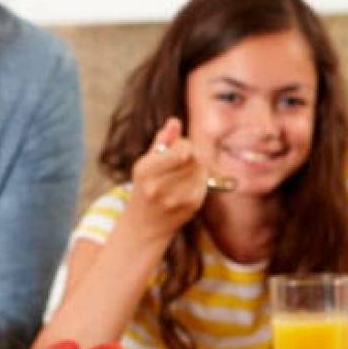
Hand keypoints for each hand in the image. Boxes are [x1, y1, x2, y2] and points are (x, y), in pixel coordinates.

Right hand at [128, 117, 211, 238]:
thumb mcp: (145, 164)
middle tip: (182, 159)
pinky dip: (199, 179)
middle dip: (191, 154)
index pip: (182, 150)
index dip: (184, 144)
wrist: (144, 227)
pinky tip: (188, 184)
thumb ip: (161, 141)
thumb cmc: (144, 189)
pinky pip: (204, 182)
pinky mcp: (191, 206)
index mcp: (145, 171)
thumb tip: (175, 121)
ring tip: (184, 172)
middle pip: (193, 158)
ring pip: (201, 168)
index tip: (177, 148)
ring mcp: (176, 199)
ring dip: (196, 166)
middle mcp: (158, 186)